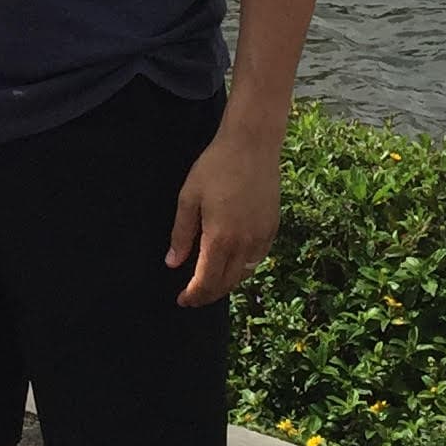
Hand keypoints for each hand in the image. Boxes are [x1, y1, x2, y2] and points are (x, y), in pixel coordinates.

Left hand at [164, 118, 282, 306]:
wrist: (252, 145)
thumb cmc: (216, 167)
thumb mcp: (188, 197)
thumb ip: (181, 234)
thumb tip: (173, 263)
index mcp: (220, 238)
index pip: (206, 281)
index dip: (193, 295)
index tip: (182, 300)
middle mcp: (244, 244)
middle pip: (226, 283)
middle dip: (208, 294)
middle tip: (193, 296)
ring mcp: (261, 237)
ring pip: (244, 275)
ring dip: (226, 284)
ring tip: (211, 282)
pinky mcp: (272, 228)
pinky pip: (258, 259)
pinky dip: (244, 269)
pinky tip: (233, 264)